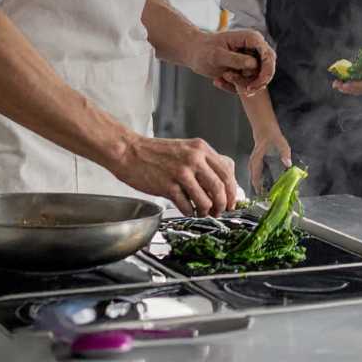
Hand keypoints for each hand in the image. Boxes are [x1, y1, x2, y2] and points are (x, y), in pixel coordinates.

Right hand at [112, 135, 237, 216]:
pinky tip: (188, 211)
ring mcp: (180, 172)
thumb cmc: (156, 153)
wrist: (129, 151)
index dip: (232, 190)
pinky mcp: (167, 185)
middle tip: (220, 211)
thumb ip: (203, 162)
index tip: (232, 201)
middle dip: (223, 204)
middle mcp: (194, 158)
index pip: (227, 171)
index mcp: (201, 148)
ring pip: (205, 199)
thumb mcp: (186, 149)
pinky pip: (186, 205)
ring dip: (206, 211)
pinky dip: (190, 212)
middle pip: (219, 187)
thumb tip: (221, 182)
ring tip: (203, 213)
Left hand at [189, 29, 275, 95]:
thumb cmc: (203, 50)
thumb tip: (253, 64)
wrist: (194, 53)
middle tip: (245, 90)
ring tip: (223, 77)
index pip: (268, 55)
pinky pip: (247, 82)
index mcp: (251, 39)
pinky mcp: (245, 69)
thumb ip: (235, 59)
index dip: (266, 71)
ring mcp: (251, 59)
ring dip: (241, 83)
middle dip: (257, 81)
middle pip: (268, 68)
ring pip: (257, 78)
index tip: (256, 84)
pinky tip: (218, 81)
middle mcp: (254, 48)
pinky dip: (234, 86)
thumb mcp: (217, 55)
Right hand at [249, 128, 292, 195]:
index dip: (259, 190)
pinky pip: (259, 177)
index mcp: (256, 161)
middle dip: (262, 192)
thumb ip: (284, 153)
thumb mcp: (281, 143)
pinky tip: (272, 186)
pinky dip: (264, 183)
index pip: (255, 179)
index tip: (265, 198)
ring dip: (263, 188)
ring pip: (257, 180)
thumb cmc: (271, 136)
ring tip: (271, 196)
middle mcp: (253, 165)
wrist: (265, 130)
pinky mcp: (258, 166)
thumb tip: (288, 164)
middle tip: (270, 200)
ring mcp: (254, 166)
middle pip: (255, 182)